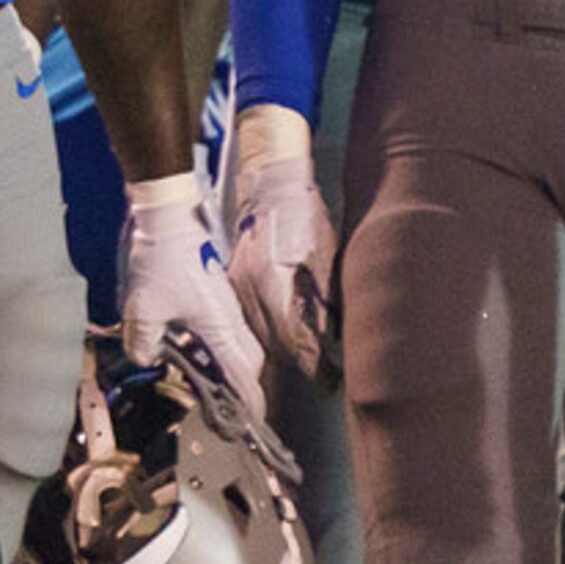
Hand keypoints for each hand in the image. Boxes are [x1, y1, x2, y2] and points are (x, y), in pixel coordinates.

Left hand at [122, 170, 267, 420]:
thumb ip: (144, 342)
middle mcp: (229, 319)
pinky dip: (215, 348)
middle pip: (248, 363)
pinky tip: (191, 350)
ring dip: (228, 369)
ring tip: (209, 386)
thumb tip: (145, 358)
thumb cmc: (162, 258)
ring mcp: (223, 305)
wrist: (169, 214)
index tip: (249, 427)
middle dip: (244, 389)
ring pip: (237, 345)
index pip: (243, 376)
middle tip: (229, 411)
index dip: (249, 405)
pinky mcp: (212, 294)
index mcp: (220, 328)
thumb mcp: (143, 308)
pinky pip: (222, 330)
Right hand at [227, 105, 339, 384]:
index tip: (329, 381)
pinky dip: (263, 335)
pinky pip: (246, 319)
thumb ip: (325, 296)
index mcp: (272, 282)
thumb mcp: (324, 252)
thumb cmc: (300, 212)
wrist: (268, 182)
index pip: (293, 340)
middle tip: (321, 377)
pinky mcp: (232, 280)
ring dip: (278, 355)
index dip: (314, 365)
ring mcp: (236, 285)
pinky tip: (276, 343)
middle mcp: (249, 289)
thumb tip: (332, 335)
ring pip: (256, 336)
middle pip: (271, 346)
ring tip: (300, 368)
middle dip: (297, 365)